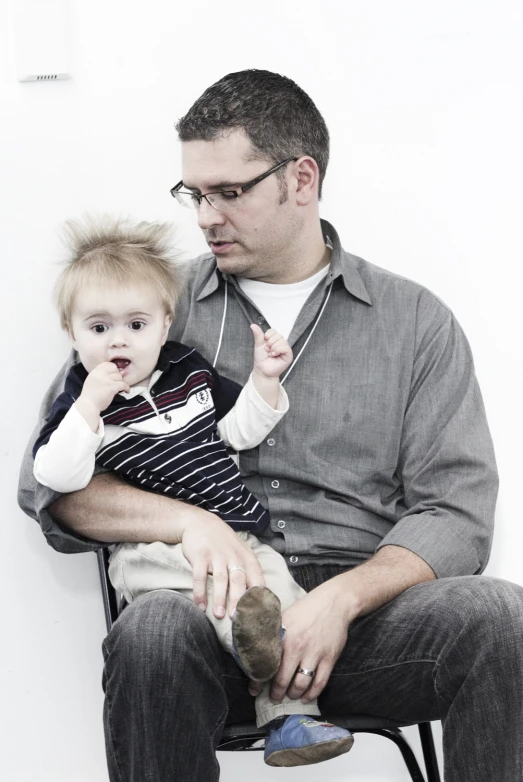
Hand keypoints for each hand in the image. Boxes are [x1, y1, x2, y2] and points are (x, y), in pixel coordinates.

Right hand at [78, 361, 130, 413]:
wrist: (88, 405)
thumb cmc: (90, 396)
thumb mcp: (92, 381)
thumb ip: (99, 376)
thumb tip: (110, 374)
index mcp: (95, 372)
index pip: (107, 364)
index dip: (113, 369)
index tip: (114, 374)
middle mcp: (100, 374)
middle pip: (115, 370)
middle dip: (117, 375)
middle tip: (117, 382)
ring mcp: (106, 380)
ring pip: (120, 377)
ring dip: (120, 383)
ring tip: (119, 388)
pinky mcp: (112, 387)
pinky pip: (124, 384)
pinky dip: (127, 388)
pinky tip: (126, 391)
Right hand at [181, 510, 265, 618]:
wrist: (200, 522)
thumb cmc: (224, 542)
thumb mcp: (241, 552)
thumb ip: (249, 572)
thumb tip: (260, 598)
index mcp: (247, 558)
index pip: (257, 579)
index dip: (259, 597)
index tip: (259, 614)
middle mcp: (233, 556)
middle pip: (239, 581)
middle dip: (239, 601)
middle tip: (238, 619)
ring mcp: (216, 555)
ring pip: (220, 579)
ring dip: (219, 598)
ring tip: (219, 615)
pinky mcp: (200, 556)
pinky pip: (200, 576)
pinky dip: (200, 592)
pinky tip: (200, 606)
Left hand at [251, 324, 292, 378]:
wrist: (262, 369)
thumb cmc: (261, 359)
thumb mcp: (258, 345)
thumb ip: (258, 335)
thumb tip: (253, 325)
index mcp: (274, 339)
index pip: (273, 331)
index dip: (267, 336)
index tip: (264, 343)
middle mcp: (280, 343)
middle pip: (278, 335)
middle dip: (270, 343)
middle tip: (267, 350)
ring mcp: (285, 348)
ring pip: (282, 341)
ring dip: (273, 348)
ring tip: (271, 354)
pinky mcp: (289, 355)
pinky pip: (286, 348)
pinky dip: (278, 350)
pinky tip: (275, 355)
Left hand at [262, 578, 355, 703]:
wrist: (335, 602)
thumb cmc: (307, 609)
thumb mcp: (285, 616)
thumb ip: (273, 633)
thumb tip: (257, 648)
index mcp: (283, 635)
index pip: (265, 663)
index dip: (257, 680)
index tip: (254, 690)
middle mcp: (297, 646)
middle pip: (282, 679)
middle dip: (276, 692)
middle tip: (273, 697)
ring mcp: (314, 653)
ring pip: (300, 684)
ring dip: (293, 694)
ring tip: (289, 696)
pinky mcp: (329, 658)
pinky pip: (319, 683)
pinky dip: (312, 694)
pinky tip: (306, 697)